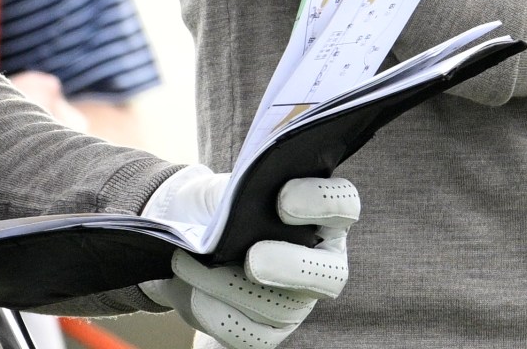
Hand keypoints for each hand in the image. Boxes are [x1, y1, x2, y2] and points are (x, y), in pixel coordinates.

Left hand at [140, 167, 357, 348]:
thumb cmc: (214, 210)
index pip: (343, 204)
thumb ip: (231, 195)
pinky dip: (218, 313)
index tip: (282, 201)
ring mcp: (298, 299)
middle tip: (252, 261)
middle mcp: (319, 259)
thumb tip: (230, 208)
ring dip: (231, 289)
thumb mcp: (219, 192)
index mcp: (319, 213)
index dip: (323, 203)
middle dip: (292, 267)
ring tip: (189, 265)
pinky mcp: (270, 330)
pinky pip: (252, 335)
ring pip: (281, 308)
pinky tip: (194, 293)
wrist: (183, 247)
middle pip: (331, 274)